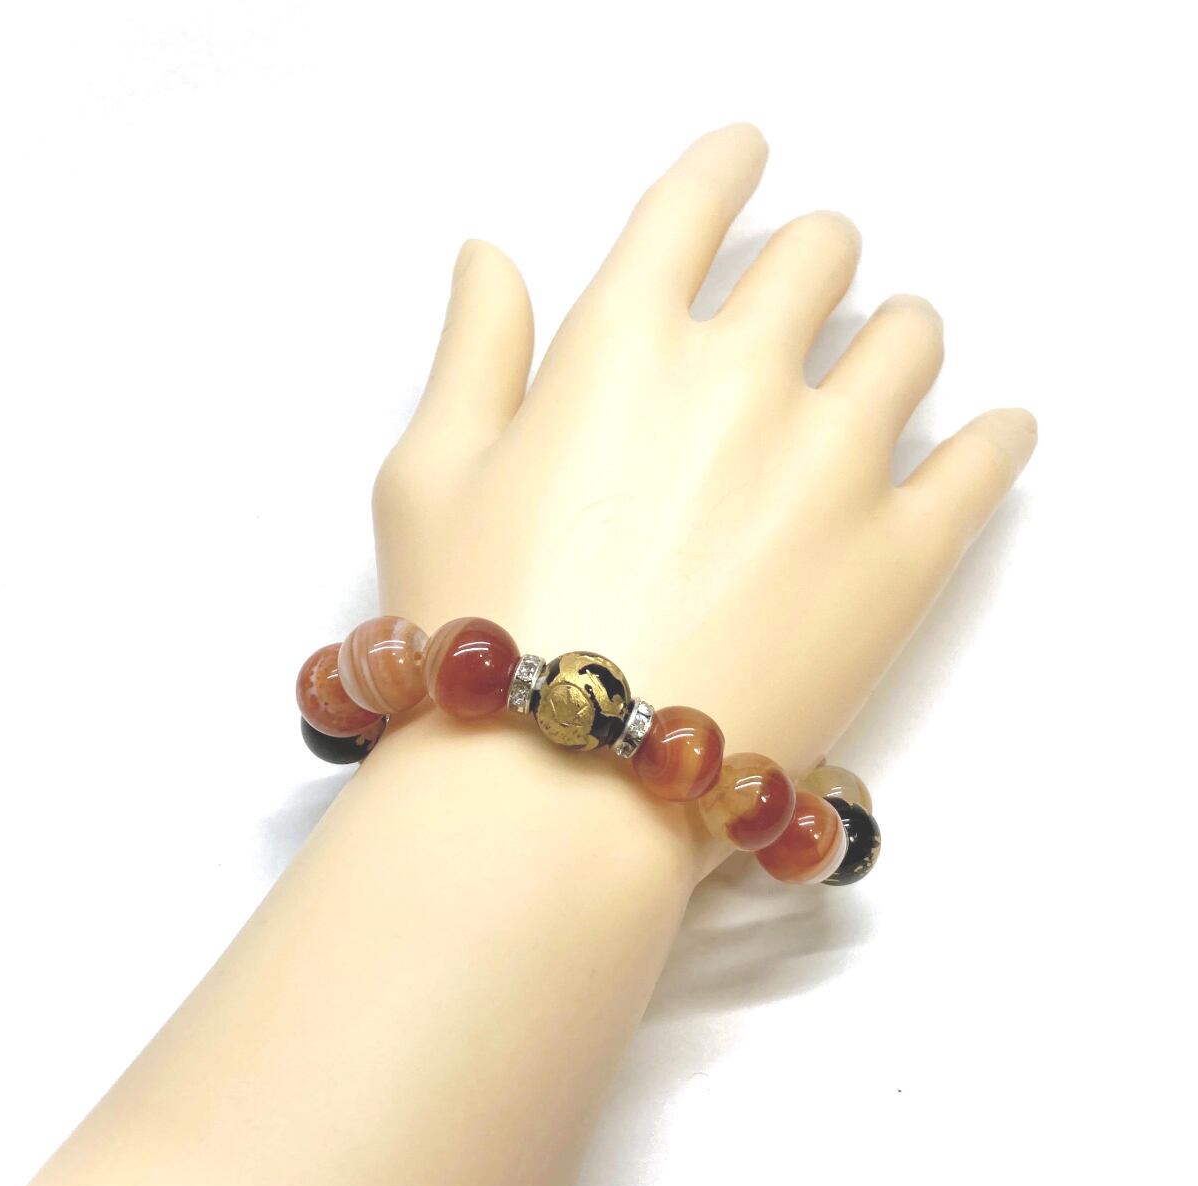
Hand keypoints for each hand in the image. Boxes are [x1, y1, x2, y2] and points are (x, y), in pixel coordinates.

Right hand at [371, 122, 1034, 865]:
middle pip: (820, 253)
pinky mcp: (905, 554)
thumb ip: (472, 349)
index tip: (748, 160)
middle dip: (811, 258)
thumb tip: (490, 254)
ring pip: (911, 336)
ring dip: (895, 332)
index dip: (728, 163)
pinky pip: (989, 458)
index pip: (698, 201)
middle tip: (802, 292)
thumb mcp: (429, 475)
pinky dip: (997, 435)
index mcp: (625, 344)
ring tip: (879, 365)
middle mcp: (744, 376)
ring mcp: (836, 462)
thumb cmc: (479, 626)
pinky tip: (991, 433)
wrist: (566, 785)